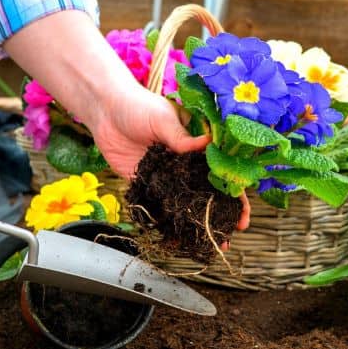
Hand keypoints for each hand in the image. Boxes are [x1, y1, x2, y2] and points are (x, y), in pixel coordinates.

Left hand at [88, 84, 250, 232]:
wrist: (104, 110)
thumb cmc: (138, 106)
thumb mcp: (163, 118)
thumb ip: (181, 137)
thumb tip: (208, 143)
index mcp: (197, 143)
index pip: (221, 168)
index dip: (235, 189)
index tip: (243, 209)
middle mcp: (185, 161)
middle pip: (209, 189)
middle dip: (223, 212)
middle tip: (233, 232)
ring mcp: (167, 174)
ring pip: (187, 202)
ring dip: (198, 221)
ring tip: (211, 242)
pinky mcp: (146, 183)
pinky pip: (160, 205)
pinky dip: (168, 221)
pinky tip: (178, 238)